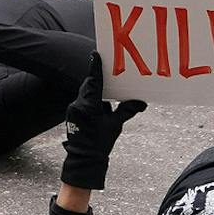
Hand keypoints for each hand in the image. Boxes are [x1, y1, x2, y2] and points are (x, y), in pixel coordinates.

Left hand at [59, 53, 145, 190]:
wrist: (84, 160)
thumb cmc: (99, 143)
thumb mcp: (115, 125)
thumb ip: (126, 110)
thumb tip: (141, 103)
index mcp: (89, 105)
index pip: (93, 81)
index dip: (95, 67)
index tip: (95, 55)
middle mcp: (78, 104)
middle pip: (88, 85)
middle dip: (97, 79)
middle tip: (107, 70)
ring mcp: (73, 109)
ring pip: (85, 93)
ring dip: (95, 90)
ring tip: (106, 88)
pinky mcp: (72, 114)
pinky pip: (82, 101)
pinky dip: (91, 99)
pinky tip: (100, 104)